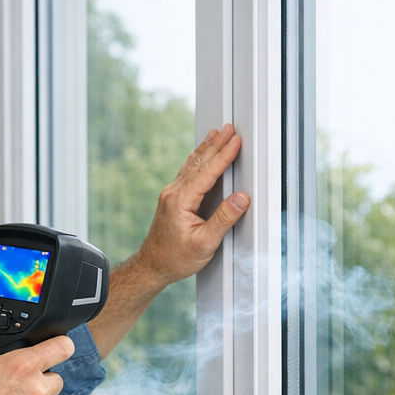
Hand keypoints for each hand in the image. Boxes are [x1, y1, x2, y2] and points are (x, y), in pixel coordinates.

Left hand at [87, 124, 246, 357]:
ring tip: (218, 133)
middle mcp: (173, 193)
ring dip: (206, 148)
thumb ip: (224, 220)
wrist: (152, 266)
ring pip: (191, 165)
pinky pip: (186, 172)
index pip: (207, 172)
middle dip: (216, 144)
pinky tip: (200, 153)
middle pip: (199, 163)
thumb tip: (242, 199)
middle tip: (230, 128)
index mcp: (181, 201)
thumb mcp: (204, 244)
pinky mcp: (171, 199)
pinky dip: (197, 159)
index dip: (224, 155)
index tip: (237, 141)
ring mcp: (170, 195)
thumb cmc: (175, 259)